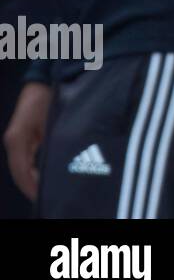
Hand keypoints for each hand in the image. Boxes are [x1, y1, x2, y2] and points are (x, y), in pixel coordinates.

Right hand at [3, 82, 50, 201]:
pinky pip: (27, 159)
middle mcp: (14, 142)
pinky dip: (34, 170)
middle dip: (32, 187)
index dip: (31, 187)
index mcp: (17, 140)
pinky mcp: (25, 137)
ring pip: (23, 167)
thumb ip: (51, 144)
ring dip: (33, 180)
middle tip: (48, 198)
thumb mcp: (52, 122)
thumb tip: (53, 167)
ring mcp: (18, 140)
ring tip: (47, 192)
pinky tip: (44, 177)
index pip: (21, 172)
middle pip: (21, 172)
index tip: (42, 198)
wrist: (44, 81)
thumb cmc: (49, 98)